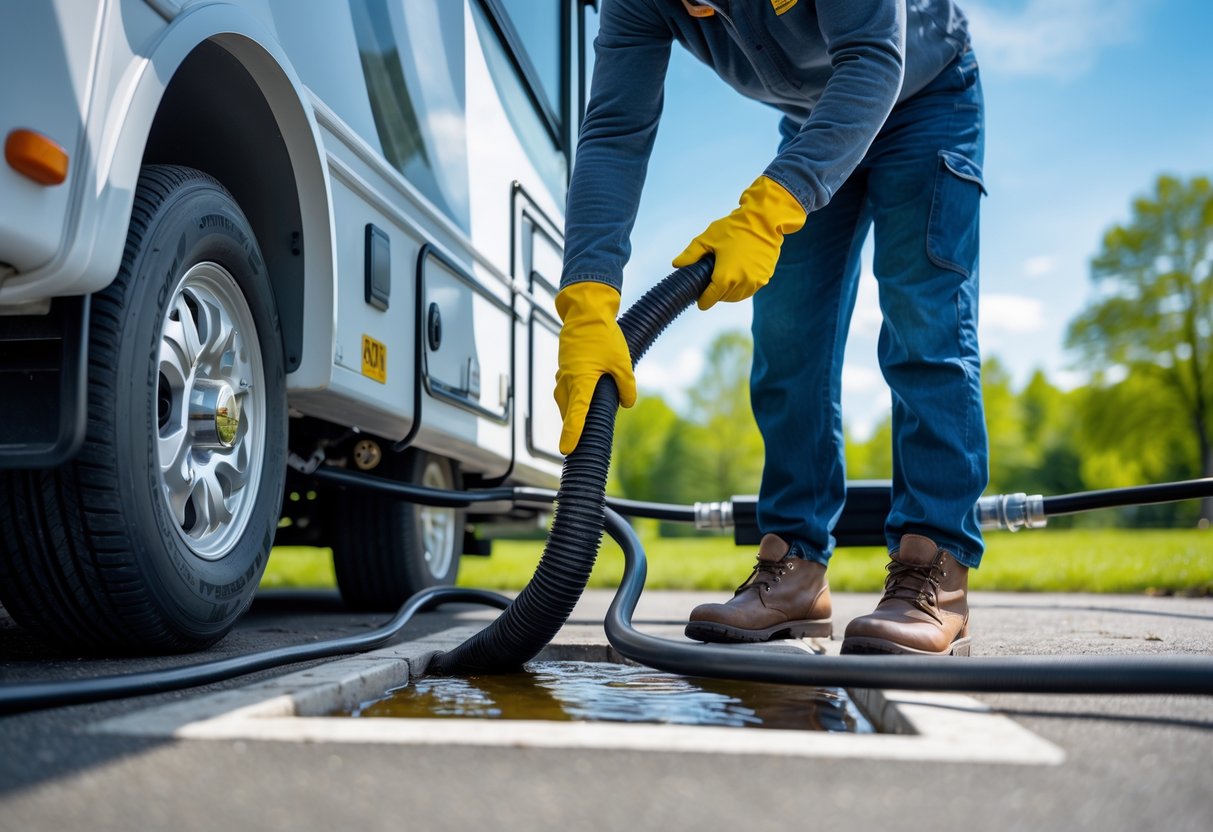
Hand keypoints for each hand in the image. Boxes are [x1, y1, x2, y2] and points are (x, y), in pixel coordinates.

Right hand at [554, 281, 636, 454]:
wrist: (585, 312)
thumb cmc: (604, 336)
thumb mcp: (622, 362)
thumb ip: (626, 385)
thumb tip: (627, 403)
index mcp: (581, 381)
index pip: (576, 414)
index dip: (572, 434)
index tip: (566, 450)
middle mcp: (567, 380)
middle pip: (568, 411)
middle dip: (572, 426)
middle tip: (577, 441)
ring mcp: (562, 373)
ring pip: (564, 401)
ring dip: (572, 411)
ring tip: (582, 420)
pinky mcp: (563, 367)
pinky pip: (565, 388)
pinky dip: (572, 396)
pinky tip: (584, 393)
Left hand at [673, 175, 806, 309]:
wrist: (764, 221)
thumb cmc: (735, 228)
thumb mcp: (707, 239)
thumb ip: (690, 254)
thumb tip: (676, 265)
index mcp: (725, 277)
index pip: (709, 300)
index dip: (702, 300)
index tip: (699, 297)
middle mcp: (741, 284)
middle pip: (723, 298)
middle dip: (715, 293)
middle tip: (710, 280)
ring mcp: (755, 282)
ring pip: (737, 296)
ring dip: (728, 292)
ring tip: (723, 277)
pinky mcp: (765, 278)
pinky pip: (749, 290)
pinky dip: (741, 287)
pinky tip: (737, 275)